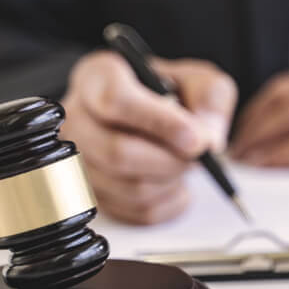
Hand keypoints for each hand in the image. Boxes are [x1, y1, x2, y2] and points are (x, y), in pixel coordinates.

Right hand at [60, 51, 236, 223]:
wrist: (160, 118)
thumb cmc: (172, 94)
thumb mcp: (199, 80)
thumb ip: (209, 98)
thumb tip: (208, 137)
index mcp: (99, 77)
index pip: (114, 100)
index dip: (159, 123)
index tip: (195, 139)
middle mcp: (78, 119)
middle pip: (118, 152)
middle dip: (171, 160)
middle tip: (200, 155)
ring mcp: (79, 162)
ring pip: (130, 188)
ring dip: (173, 181)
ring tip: (185, 162)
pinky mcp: (95, 197)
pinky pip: (138, 212)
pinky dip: (170, 202)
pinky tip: (175, 181)